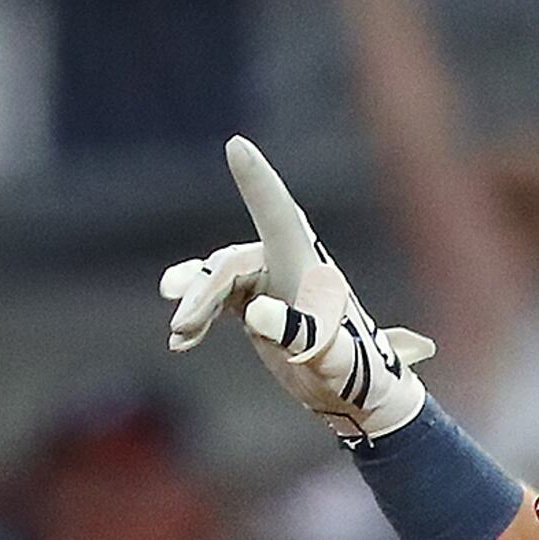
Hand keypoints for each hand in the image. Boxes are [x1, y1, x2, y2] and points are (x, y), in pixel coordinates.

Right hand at [162, 136, 435, 441]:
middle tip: (183, 326)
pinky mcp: (254, 302)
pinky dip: (198, 317)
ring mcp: (267, 282)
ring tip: (179, 336)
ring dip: (196, 305)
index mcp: (307, 265)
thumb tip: (257, 313)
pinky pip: (217, 299)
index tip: (236, 145)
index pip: (278, 213)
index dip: (257, 181)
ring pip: (218, 281)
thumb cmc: (355, 372)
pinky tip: (181, 343)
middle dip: (203, 292)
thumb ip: (299, 335)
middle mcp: (284, 264)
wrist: (360, 394)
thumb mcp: (331, 358)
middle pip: (230, 264)